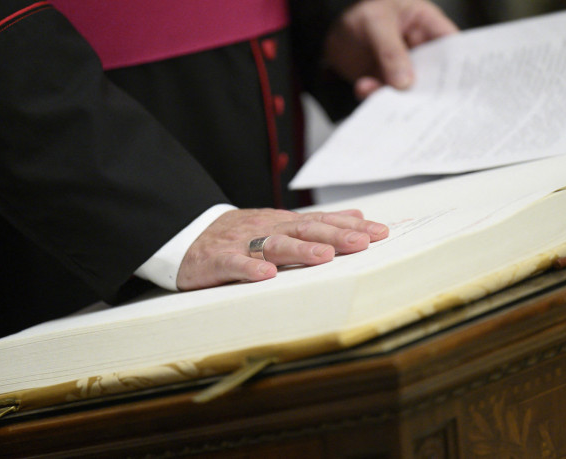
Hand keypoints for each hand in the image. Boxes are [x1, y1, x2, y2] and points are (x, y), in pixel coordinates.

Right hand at [176, 208, 388, 289]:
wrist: (185, 235)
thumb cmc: (238, 234)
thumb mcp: (279, 224)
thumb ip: (317, 223)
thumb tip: (358, 215)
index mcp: (283, 223)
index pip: (322, 222)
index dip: (351, 226)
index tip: (381, 233)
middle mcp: (267, 229)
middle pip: (304, 230)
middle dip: (335, 236)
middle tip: (362, 243)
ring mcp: (242, 243)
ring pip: (274, 244)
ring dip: (300, 250)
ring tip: (324, 257)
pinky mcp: (217, 259)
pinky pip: (234, 263)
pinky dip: (250, 268)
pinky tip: (267, 275)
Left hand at [325, 0, 457, 98]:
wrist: (329, 28)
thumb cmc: (361, 13)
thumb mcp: (375, 23)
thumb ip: (390, 51)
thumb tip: (405, 83)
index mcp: (427, 25)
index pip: (451, 46)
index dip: (460, 66)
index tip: (458, 88)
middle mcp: (419, 50)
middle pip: (434, 75)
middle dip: (427, 91)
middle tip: (422, 105)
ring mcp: (403, 68)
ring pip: (408, 89)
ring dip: (396, 96)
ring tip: (382, 95)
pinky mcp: (385, 81)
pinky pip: (386, 94)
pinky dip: (375, 96)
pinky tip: (363, 89)